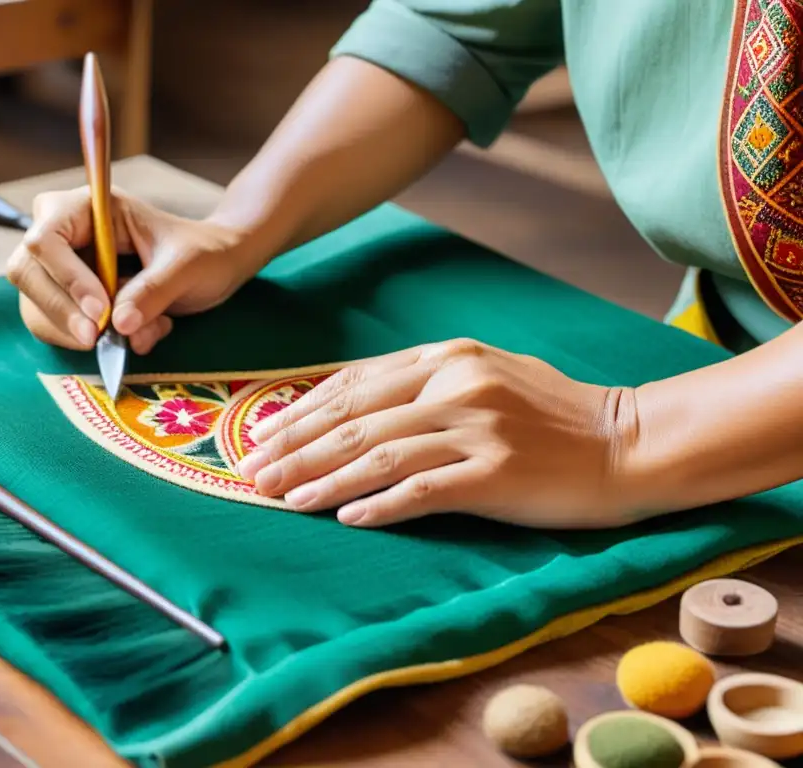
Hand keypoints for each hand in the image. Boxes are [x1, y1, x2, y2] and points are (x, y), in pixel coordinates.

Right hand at [6, 187, 260, 353]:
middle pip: (27, 271)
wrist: (215, 267)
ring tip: (135, 334)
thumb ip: (153, 290)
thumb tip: (120, 323)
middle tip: (97, 338)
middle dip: (61, 310)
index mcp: (90, 207)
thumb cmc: (203, 253)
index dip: (67, 276)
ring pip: (36, 304)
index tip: (101, 311)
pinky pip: (54, 325)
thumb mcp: (186, 266)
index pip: (47, 237)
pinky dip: (85, 340)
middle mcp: (66, 232)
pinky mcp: (69, 297)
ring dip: (73, 331)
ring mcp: (63, 266)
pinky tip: (134, 335)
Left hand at [238, 340, 640, 528]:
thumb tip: (353, 409)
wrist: (627, 443)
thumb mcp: (487, 374)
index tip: (263, 436)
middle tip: (253, 473)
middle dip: (296, 448)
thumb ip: (424, 384)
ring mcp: (476, 427)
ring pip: (378, 454)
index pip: (354, 384)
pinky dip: (379, 504)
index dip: (302, 412)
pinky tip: (346, 518)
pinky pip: (422, 490)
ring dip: (323, 480)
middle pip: (354, 419)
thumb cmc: (553, 413)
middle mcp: (455, 384)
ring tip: (283, 500)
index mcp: (447, 356)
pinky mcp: (496, 473)